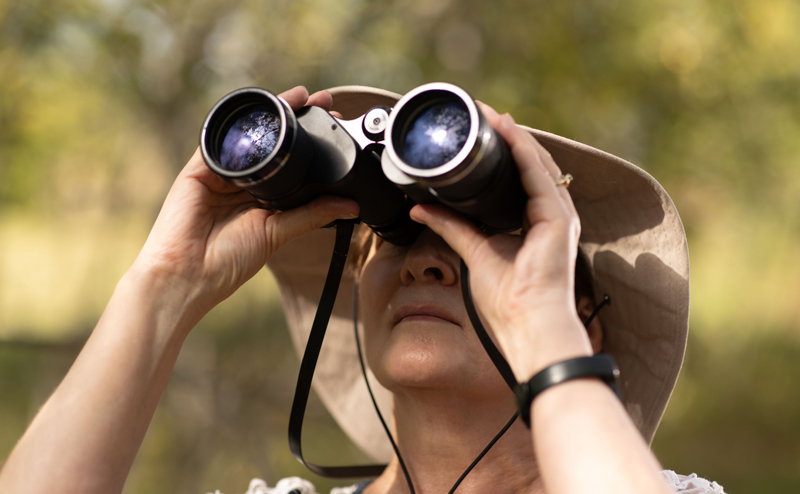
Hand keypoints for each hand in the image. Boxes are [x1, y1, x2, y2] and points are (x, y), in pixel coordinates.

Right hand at [131, 86, 358, 318]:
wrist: (189, 275)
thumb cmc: (228, 261)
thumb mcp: (279, 232)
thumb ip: (312, 214)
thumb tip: (351, 205)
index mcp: (261, 197)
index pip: (290, 163)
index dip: (312, 143)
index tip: (335, 125)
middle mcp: (242, 182)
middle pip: (272, 144)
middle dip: (297, 121)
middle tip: (325, 102)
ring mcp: (220, 173)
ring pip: (249, 136)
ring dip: (273, 115)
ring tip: (301, 98)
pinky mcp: (199, 169)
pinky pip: (219, 139)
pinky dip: (239, 123)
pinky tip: (262, 110)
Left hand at [409, 105, 590, 379]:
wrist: (527, 325)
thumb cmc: (507, 300)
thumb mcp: (473, 252)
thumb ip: (451, 226)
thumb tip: (422, 207)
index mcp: (536, 224)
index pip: (521, 177)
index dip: (503, 152)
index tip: (481, 133)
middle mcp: (551, 215)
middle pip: (530, 165)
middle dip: (507, 138)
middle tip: (482, 115)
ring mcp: (558, 215)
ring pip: (536, 162)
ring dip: (513, 135)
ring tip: (491, 114)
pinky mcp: (557, 218)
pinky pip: (538, 173)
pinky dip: (522, 148)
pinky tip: (506, 129)